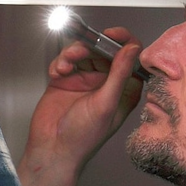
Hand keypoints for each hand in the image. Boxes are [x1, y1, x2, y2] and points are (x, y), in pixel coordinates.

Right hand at [17, 28, 142, 185]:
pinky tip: (58, 73)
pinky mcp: (66, 81)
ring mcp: (85, 82)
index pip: (130, 57)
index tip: (112, 35)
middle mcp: (106, 84)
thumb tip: (132, 50)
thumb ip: (119, 74)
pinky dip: (60, 62)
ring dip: (73, 54)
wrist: (52, 150)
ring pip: (83, 53)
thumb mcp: (106, 103)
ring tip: (66, 64)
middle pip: (103, 50)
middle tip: (82, 49)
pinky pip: (65, 61)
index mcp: (124, 90)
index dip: (123, 42)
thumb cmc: (82, 138)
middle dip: (92, 47)